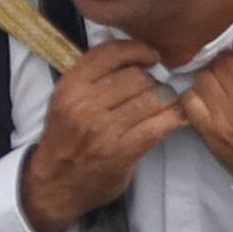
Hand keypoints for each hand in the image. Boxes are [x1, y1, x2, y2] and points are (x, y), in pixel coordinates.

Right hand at [18, 42, 186, 231]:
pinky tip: (176, 117)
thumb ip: (94, 77)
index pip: (111, 54)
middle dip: (153, 80)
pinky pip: (160, 124)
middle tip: (156, 88)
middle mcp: (84, 104)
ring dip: (166, 98)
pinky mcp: (122, 151)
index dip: (138, 50)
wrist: (55, 182)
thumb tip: (136, 53)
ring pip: (153, 98)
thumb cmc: (67, 137)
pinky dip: (175, 117)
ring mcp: (104, 128)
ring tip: (165, 103)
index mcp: (70, 86)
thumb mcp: (68, 100)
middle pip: (137, 76)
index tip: (152, 56)